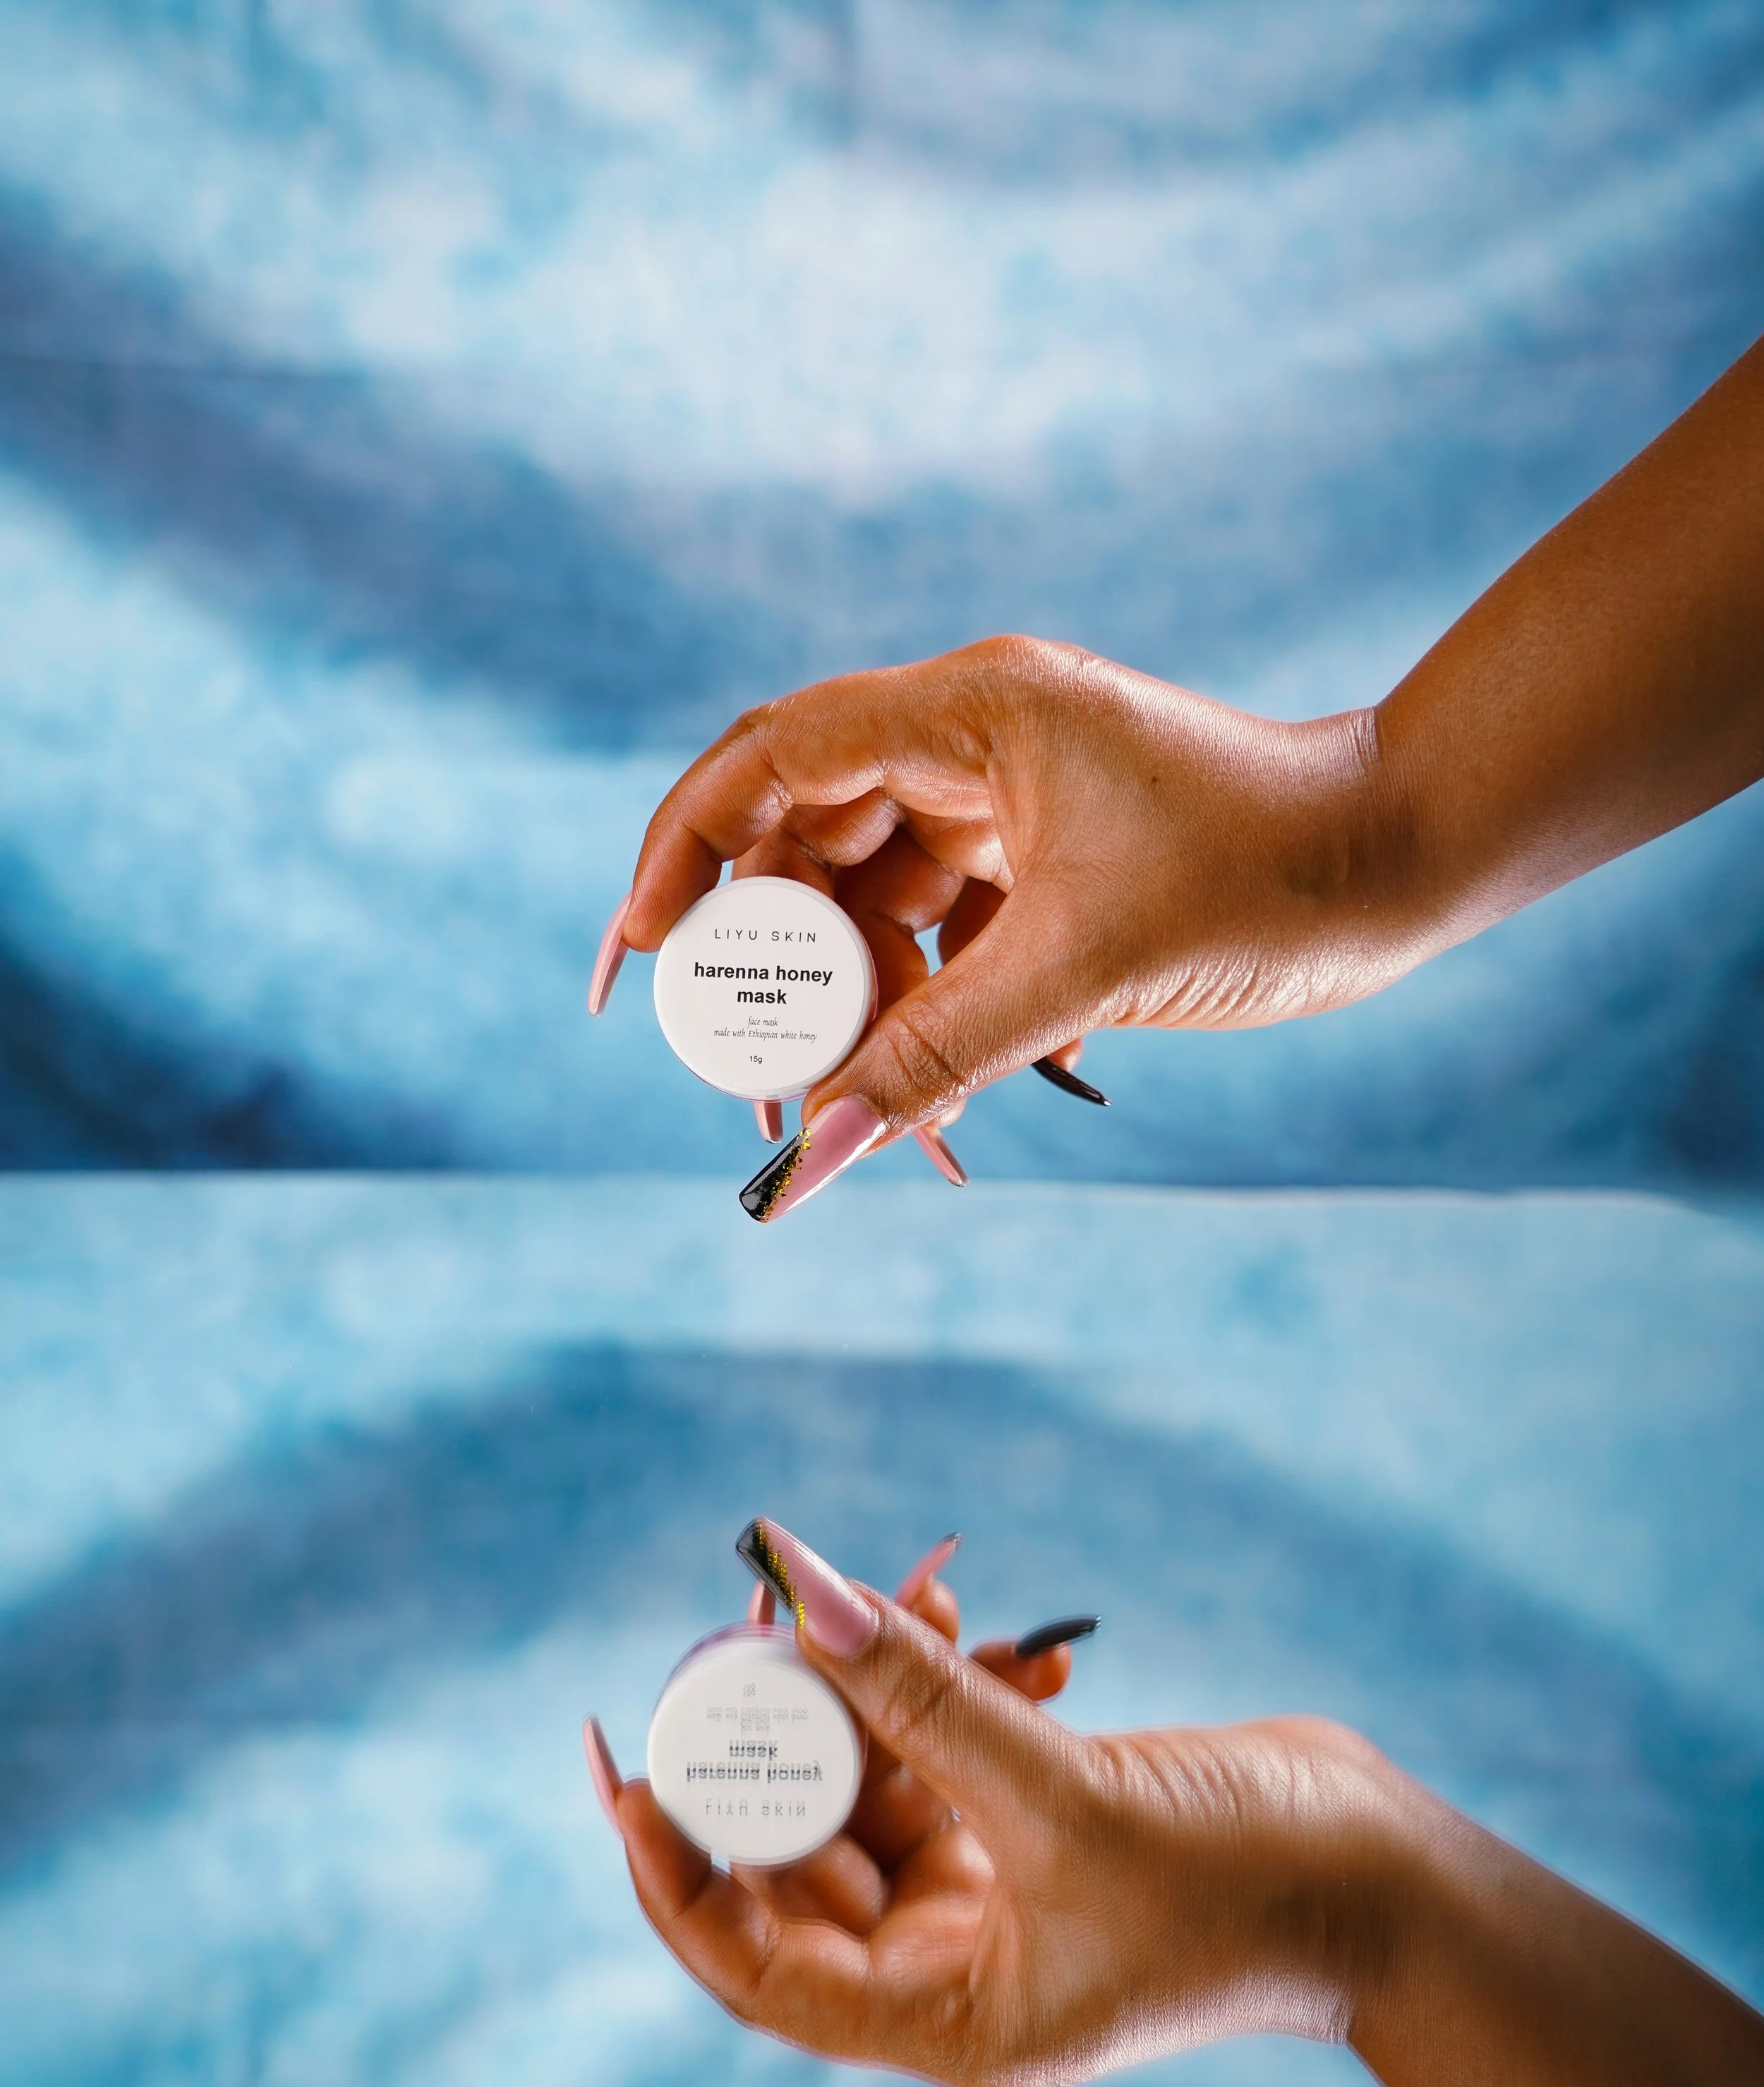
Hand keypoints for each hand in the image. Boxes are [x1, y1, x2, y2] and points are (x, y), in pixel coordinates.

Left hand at [588, 1522, 1386, 2086]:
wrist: (1393, 1884)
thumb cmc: (1250, 1885)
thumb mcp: (1067, 1794)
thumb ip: (923, 1697)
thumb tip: (796, 1588)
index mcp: (942, 2018)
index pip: (751, 1962)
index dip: (672, 1870)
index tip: (624, 1764)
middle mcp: (951, 1967)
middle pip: (802, 1855)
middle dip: (778, 1736)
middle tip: (749, 1620)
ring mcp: (996, 1894)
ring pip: (875, 1783)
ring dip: (872, 1687)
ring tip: (896, 1587)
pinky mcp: (1039, 1827)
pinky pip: (948, 1750)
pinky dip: (948, 1683)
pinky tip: (968, 1609)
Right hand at [614, 636, 1411, 1152]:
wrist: (1410, 858)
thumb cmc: (1272, 873)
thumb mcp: (1084, 971)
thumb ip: (934, 1060)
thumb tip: (808, 1161)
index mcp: (970, 713)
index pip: (770, 759)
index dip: (681, 855)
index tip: (636, 966)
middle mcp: (973, 740)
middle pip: (804, 838)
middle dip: (767, 963)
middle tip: (746, 1081)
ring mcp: (1007, 799)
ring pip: (870, 902)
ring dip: (850, 1007)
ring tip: (845, 1114)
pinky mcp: (1042, 859)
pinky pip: (937, 935)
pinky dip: (922, 1010)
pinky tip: (939, 1092)